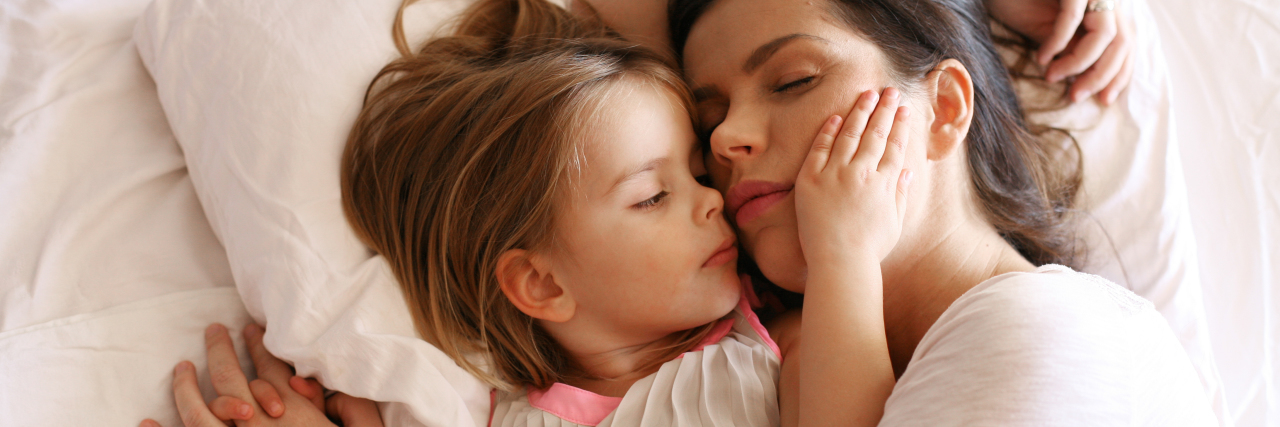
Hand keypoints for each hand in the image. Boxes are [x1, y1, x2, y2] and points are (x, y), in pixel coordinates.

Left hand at [139, 323, 382, 426]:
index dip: (259, 345)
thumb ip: (352, 408)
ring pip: (199, 413)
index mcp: (292, 414)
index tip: (249, 328)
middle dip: (220, 351)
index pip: (270, 369)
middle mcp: (257, 426)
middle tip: (213, 330)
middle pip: (229, 381)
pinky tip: (143, 422)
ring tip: (180, 369)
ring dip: (185, 387)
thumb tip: (316, 385)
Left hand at [794, 88, 911, 264]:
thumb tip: (906, 171)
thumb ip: (900, 194)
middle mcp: (862, 174)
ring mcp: (836, 175)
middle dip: (884, 109)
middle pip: (875, 133)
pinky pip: (820, 149)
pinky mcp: (811, 180)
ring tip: (867, 94)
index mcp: (885, 183)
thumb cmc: (869, 249)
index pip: (895, 145)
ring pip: (850, 135)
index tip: (904, 108)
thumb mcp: (894, 222)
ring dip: (860, 112)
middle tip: (890, 90)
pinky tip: (836, 117)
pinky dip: (828, 132)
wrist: (839, 263)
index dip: (900, 124)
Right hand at [986, 0, 1133, 104]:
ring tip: (1052, 77)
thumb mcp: (1054, 33)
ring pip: (1104, 34)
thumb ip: (1076, 49)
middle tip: (1075, 97)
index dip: (1119, 75)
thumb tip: (1089, 81)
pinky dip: (1057, 42)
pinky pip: (1071, 18)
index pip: (1128, 46)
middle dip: (1101, 76)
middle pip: (1123, 43)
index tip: (1104, 100)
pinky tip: (1041, 58)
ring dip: (1078, 63)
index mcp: (1108, 7)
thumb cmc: (1022, 3)